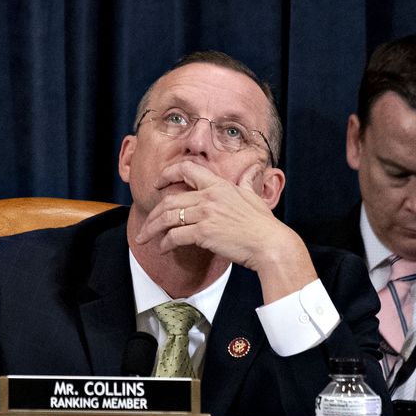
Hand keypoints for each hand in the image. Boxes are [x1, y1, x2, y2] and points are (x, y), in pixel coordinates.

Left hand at [133, 161, 316, 299]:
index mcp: (219, 185)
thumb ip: (248, 181)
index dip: (167, 174)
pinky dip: (165, 243)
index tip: (157, 184)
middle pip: (170, 200)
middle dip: (153, 213)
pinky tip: (162, 248)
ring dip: (152, 229)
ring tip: (144, 238)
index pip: (186, 169)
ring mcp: (206, 214)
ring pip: (167, 218)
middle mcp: (209, 196)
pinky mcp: (204, 233)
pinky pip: (175, 236)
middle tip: (145, 224)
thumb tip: (254, 167)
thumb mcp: (253, 196)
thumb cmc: (263, 223)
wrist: (271, 245)